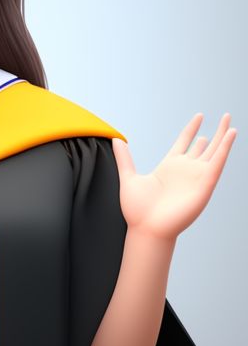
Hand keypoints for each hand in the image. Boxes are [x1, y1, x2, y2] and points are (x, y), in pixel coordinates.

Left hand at [112, 114, 235, 240]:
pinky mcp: (204, 184)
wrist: (146, 228)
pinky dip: (225, 149)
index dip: (192, 130)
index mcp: (169, 167)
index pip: (184, 143)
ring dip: (223, 137)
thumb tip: (115, 139)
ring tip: (230, 122)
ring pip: (214, 152)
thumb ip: (125, 158)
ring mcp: (195, 177)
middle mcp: (185, 170)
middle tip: (224, 117)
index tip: (199, 117)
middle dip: (214, 132)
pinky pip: (217, 163)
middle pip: (203, 146)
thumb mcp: (129, 176)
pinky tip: (230, 135)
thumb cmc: (137, 209)